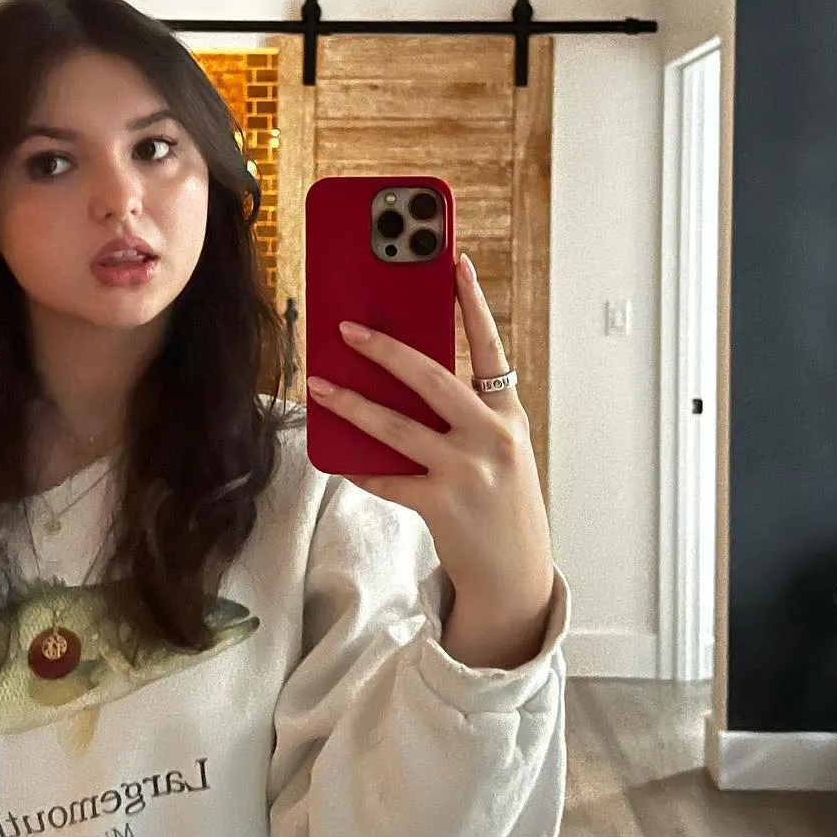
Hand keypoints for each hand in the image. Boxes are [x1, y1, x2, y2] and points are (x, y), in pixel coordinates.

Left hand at [306, 249, 554, 665]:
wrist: (516, 574)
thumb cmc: (501, 502)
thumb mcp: (499, 449)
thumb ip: (465, 415)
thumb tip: (406, 379)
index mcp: (509, 414)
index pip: (491, 346)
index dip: (472, 303)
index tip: (454, 262)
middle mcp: (493, 436)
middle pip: (432, 378)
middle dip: (385, 349)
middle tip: (348, 329)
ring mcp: (468, 470)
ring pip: (398, 427)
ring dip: (353, 403)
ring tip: (320, 386)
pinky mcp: (442, 504)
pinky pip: (388, 477)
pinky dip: (363, 467)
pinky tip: (343, 459)